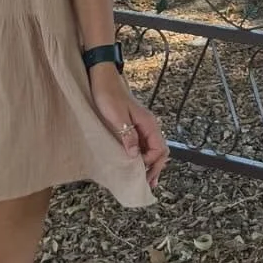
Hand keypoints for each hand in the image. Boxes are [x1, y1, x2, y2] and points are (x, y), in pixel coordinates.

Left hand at [88, 65, 168, 189]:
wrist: (102, 79)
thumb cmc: (108, 95)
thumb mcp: (117, 117)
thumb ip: (128, 136)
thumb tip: (135, 156)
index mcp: (148, 123)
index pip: (158, 149)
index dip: (150, 161)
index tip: (138, 169)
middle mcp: (148, 125)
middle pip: (160, 151)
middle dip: (155, 167)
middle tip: (148, 183)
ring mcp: (142, 126)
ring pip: (152, 149)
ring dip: (150, 164)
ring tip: (145, 179)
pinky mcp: (133, 126)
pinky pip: (143, 144)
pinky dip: (143, 156)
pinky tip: (136, 164)